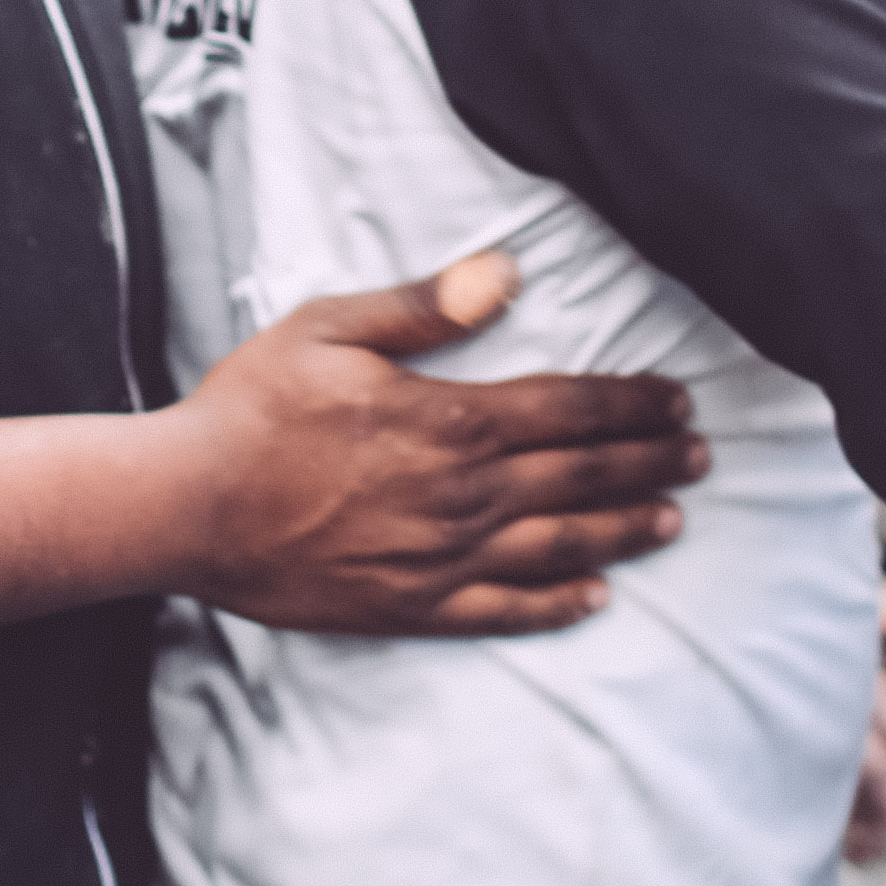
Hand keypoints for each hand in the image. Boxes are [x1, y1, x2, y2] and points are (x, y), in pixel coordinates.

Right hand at [172, 252, 704, 636]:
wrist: (186, 507)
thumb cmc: (252, 408)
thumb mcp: (331, 328)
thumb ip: (425, 304)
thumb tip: (507, 273)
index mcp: (449, 421)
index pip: (567, 410)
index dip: (629, 404)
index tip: (675, 399)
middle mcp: (462, 496)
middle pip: (579, 476)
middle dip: (648, 463)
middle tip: (700, 456)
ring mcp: (440, 559)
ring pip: (559, 544)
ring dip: (623, 530)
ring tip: (673, 520)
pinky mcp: (411, 607)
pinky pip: (503, 612)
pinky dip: (556, 605)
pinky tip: (596, 598)